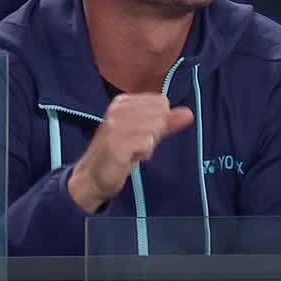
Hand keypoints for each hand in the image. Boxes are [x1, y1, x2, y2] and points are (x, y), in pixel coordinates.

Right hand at [67, 94, 193, 212]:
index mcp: (123, 102)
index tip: (141, 134)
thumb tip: (188, 113)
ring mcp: (115, 126)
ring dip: (148, 145)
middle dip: (155, 134)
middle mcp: (117, 110)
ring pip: (155, 128)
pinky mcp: (116, 144)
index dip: (158, 122)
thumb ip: (166, 122)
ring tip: (132, 151)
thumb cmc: (120, 153)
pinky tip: (130, 158)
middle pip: (160, 114)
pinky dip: (143, 154)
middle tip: (136, 144)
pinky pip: (147, 143)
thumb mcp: (144, 133)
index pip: (161, 102)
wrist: (91, 177)